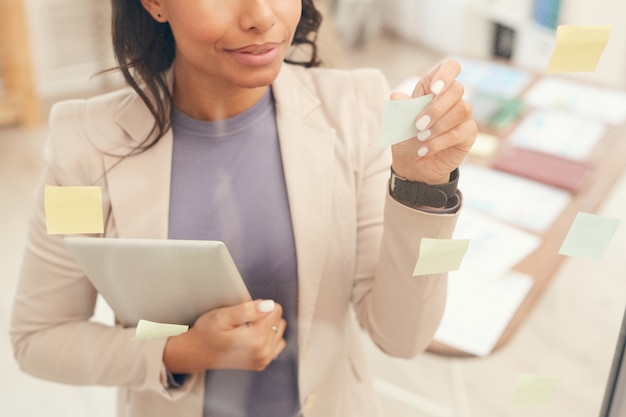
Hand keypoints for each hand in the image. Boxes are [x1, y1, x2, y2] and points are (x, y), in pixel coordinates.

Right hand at [163, 299, 286, 373]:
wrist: (197, 352)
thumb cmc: (207, 332)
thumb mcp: (222, 316)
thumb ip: (246, 310)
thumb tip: (269, 306)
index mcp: (255, 340)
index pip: (275, 310)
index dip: (259, 305)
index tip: (245, 311)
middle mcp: (262, 353)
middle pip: (278, 320)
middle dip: (263, 316)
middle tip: (242, 321)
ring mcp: (263, 360)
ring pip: (279, 330)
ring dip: (266, 326)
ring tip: (245, 329)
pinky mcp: (262, 363)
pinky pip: (277, 342)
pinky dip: (267, 336)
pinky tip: (252, 337)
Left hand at [391, 59, 476, 183]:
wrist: (413, 164)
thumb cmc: (406, 138)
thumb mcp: (399, 122)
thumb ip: (401, 108)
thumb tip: (395, 96)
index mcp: (434, 88)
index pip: (451, 67)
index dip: (446, 74)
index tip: (433, 90)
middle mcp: (451, 98)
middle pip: (457, 89)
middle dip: (435, 109)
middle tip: (418, 126)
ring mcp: (462, 115)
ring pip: (462, 109)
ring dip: (439, 126)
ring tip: (421, 138)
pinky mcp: (468, 133)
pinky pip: (461, 131)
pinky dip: (440, 141)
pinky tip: (426, 149)